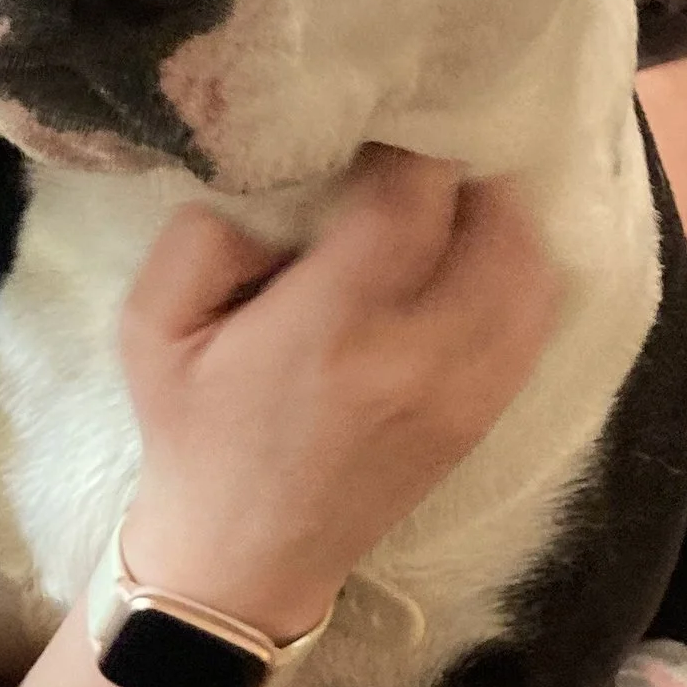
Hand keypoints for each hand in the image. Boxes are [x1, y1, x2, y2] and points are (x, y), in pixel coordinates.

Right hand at [117, 149, 558, 640]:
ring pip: (532, 271)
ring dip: (502, 220)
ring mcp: (464, 393)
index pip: (412, 201)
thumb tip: (281, 190)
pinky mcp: (484, 416)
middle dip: (466, 174)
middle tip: (426, 154)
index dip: (408, 147)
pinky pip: (535, 321)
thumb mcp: (151, 326)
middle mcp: (416, 360)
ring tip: (454, 199)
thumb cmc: (192, 434)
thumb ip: (203, 236)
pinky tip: (476, 256)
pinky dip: (520, 273)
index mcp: (330, 330)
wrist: (242, 560)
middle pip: (495, 225)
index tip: (381, 125)